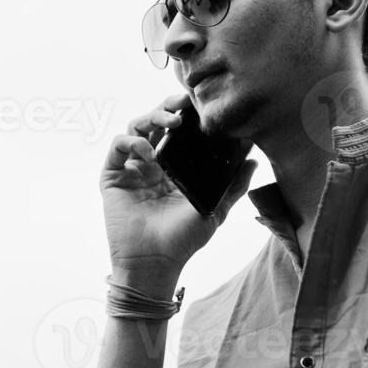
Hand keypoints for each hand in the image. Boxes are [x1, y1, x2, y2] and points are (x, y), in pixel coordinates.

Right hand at [100, 92, 256, 283]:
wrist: (154, 263)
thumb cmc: (183, 241)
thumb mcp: (216, 209)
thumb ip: (234, 185)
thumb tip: (254, 160)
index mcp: (174, 168)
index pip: (180, 132)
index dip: (188, 115)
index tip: (203, 105)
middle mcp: (152, 164)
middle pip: (157, 122)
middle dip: (169, 106)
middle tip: (184, 103)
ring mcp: (131, 168)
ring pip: (136, 127)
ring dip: (152, 118)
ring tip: (171, 122)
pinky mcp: (113, 176)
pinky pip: (118, 146)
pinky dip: (132, 141)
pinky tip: (149, 152)